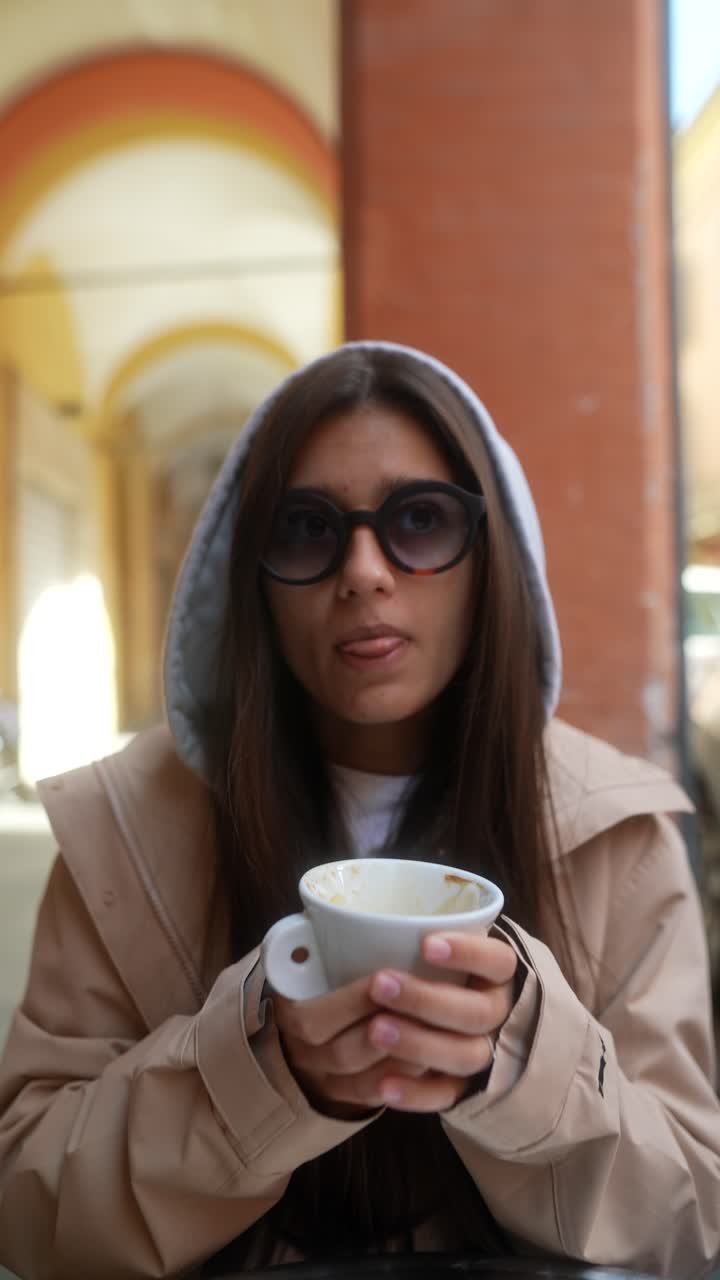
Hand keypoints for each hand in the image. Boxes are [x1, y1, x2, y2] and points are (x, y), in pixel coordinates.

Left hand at [272, 932, 517, 1115]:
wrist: (425, 1011)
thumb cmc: (416, 962)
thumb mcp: (417, 939)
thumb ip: (401, 930)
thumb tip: (333, 917)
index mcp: (493, 969)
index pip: (499, 959)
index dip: (469, 953)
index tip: (426, 944)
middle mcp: (494, 1010)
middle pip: (479, 1012)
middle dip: (428, 999)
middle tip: (380, 984)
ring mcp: (480, 1050)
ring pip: (465, 1056)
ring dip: (419, 1042)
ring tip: (374, 1030)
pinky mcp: (458, 1086)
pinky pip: (445, 1097)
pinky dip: (416, 1094)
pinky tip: (385, 1087)